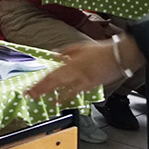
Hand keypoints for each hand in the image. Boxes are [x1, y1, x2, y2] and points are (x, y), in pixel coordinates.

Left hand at [25, 35, 143, 102]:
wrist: (120, 56)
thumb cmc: (101, 50)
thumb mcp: (80, 47)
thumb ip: (66, 52)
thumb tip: (54, 55)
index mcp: (72, 64)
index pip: (51, 76)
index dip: (39, 85)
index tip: (29, 90)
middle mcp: (76, 75)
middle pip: (54, 86)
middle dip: (41, 92)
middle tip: (30, 97)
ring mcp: (84, 83)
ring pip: (65, 93)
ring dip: (53, 97)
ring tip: (43, 101)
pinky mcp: (91, 87)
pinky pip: (76, 94)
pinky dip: (66, 98)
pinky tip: (60, 101)